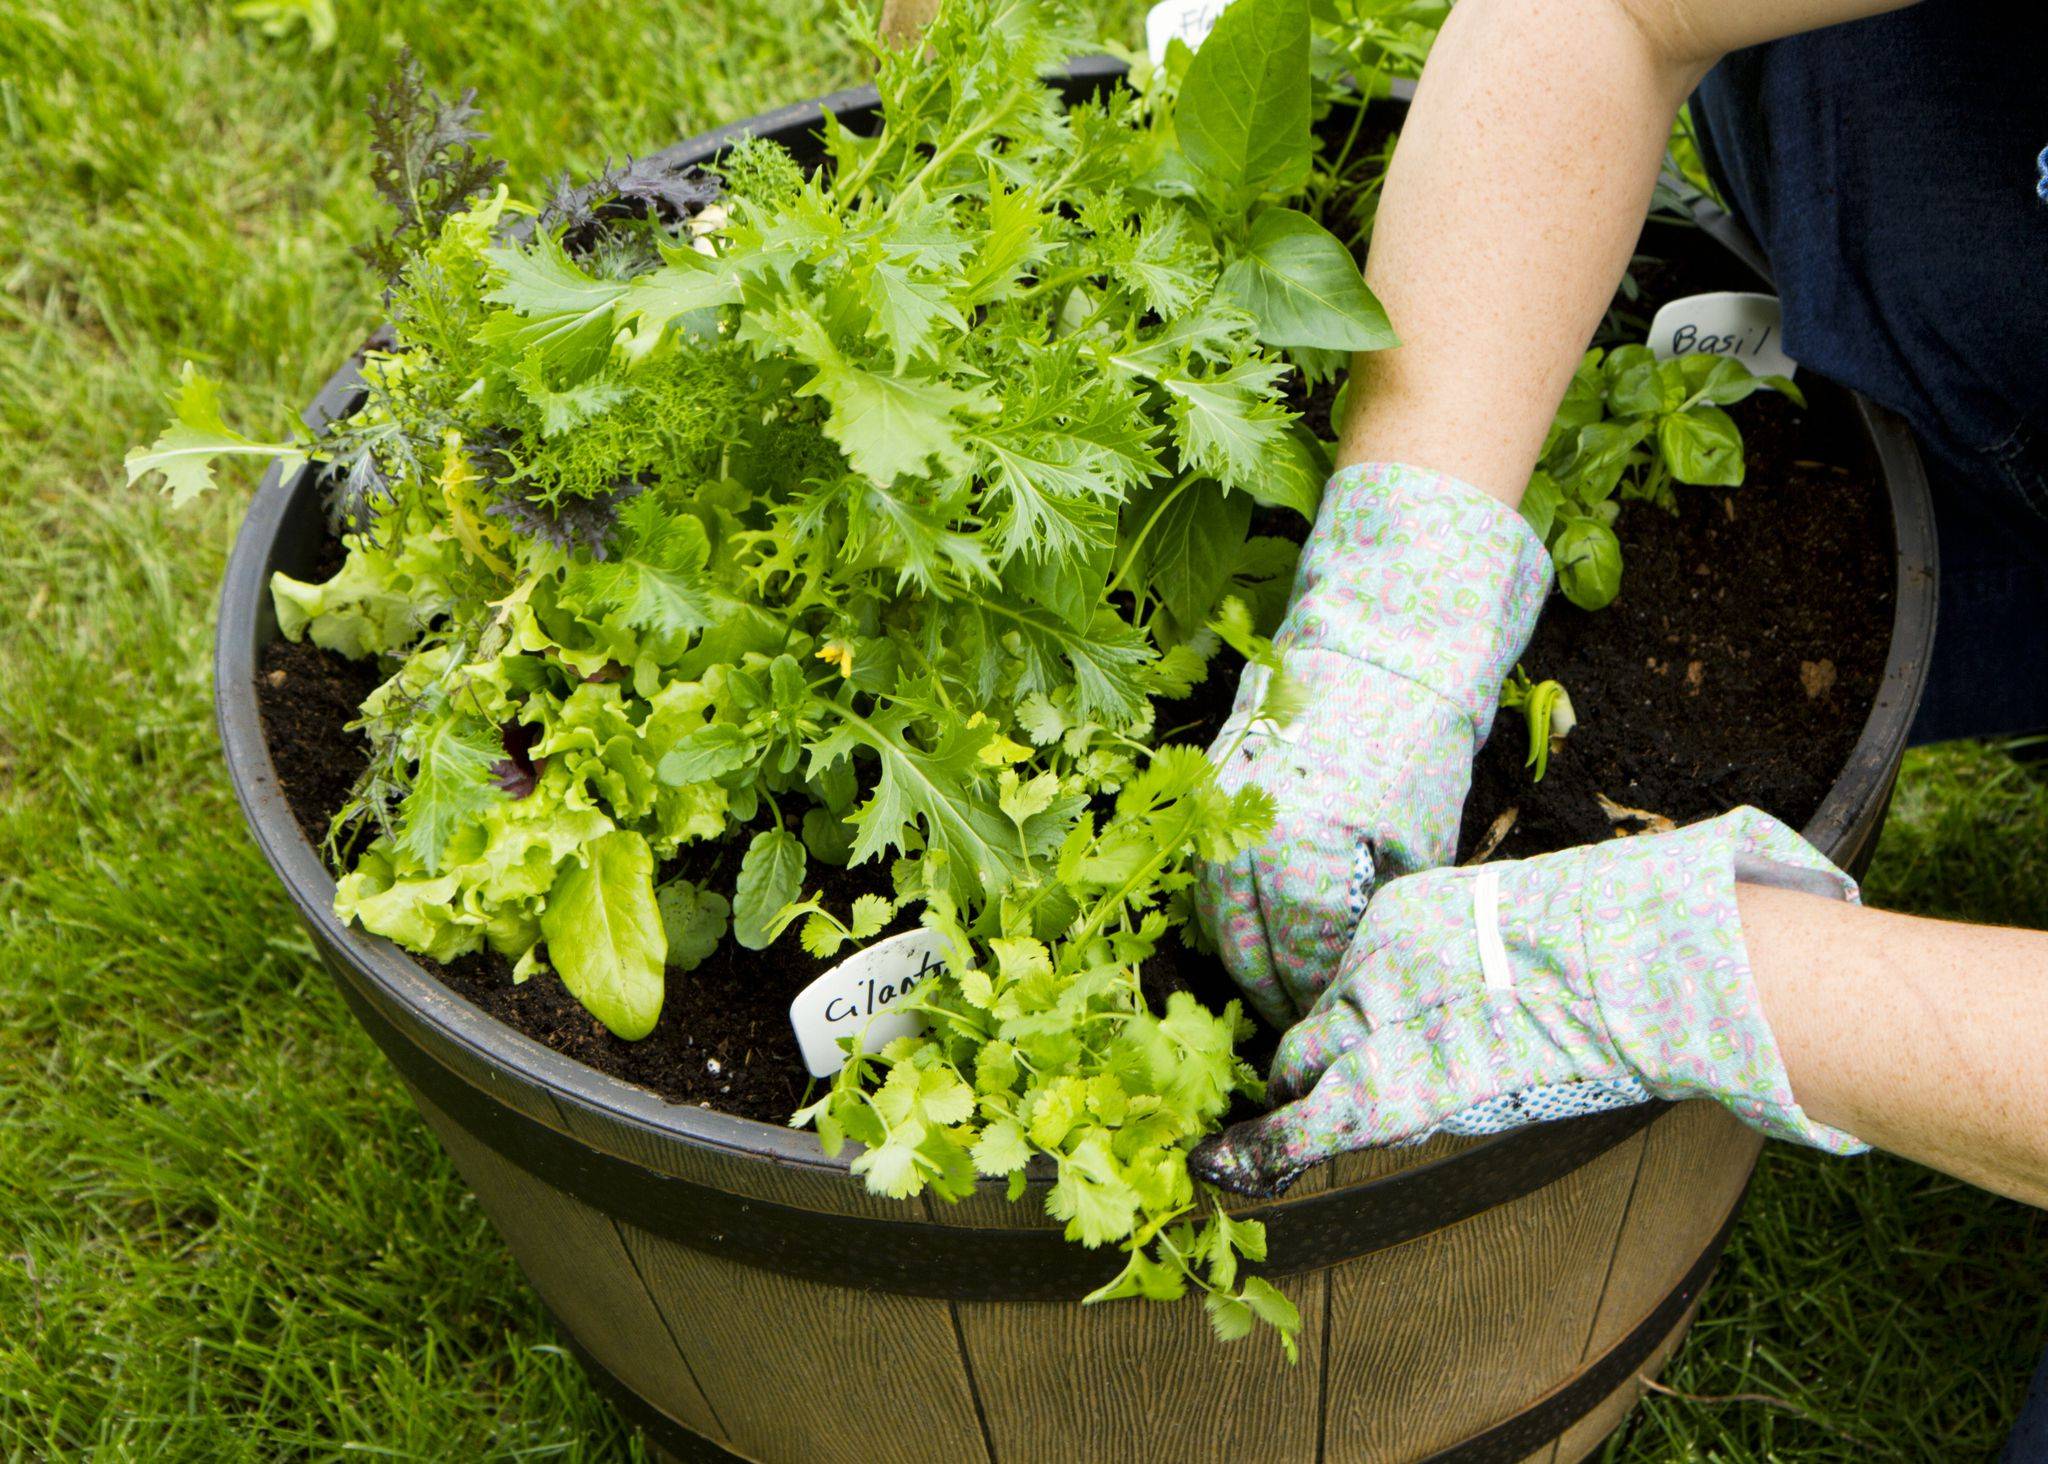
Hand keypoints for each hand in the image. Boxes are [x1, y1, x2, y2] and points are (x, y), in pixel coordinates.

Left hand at [1192, 807, 1869, 1197]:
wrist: (1638, 961)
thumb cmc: (1605, 938)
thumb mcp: (1508, 929)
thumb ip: (1459, 963)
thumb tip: (1458, 1003)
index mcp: (1399, 912)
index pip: (1340, 975)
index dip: (1338, 1017)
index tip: (1327, 1045)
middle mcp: (1374, 957)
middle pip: (1315, 1021)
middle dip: (1306, 1062)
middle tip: (1290, 1096)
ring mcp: (1384, 1013)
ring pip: (1314, 1065)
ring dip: (1302, 1104)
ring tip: (1262, 1141)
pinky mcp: (1403, 1074)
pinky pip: (1324, 1114)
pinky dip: (1277, 1139)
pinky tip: (1235, 1162)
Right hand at [1198, 462, 1552, 1029]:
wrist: (1374, 648)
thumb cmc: (1410, 743)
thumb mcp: (1415, 843)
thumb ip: (1374, 914)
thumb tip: (1354, 971)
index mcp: (1298, 858)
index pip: (1298, 963)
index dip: (1315, 1002)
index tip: (1331, 1024)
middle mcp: (1242, 838)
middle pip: (1245, 949)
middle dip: (1273, 993)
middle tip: (1300, 1023)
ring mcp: (1216, 811)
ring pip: (1214, 913)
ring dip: (1243, 955)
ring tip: (1277, 986)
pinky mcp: (1210, 787)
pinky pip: (1205, 871)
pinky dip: (1227, 907)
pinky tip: (1257, 926)